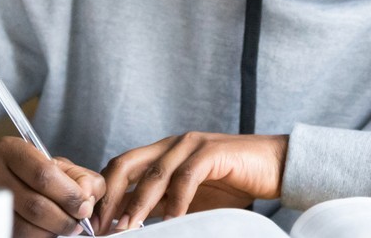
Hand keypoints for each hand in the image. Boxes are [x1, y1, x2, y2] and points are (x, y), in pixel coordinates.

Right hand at [0, 137, 104, 236]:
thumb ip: (78, 176)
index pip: (45, 175)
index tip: (84, 207)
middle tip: (76, 224)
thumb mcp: (51, 164)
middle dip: (64, 218)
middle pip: (35, 204)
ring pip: (25, 226)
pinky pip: (16, 235)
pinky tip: (43, 230)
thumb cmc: (24, 173)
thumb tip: (89, 197)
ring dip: (51, 231)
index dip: (70, 195)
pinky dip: (37, 237)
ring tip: (60, 227)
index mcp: (10, 149)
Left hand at [96, 132, 287, 234]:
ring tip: (128, 227)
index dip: (104, 194)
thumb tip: (129, 222)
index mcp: (162, 152)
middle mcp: (172, 144)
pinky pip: (187, 177)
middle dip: (111, 196)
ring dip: (138, 203)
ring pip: (154, 173)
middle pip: (126, 164)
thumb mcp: (189, 197)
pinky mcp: (212, 152)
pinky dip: (176, 201)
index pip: (121, 168)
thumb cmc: (233, 183)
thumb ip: (161, 204)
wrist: (276, 166)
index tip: (94, 223)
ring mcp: (191, 145)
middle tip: (102, 226)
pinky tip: (171, 220)